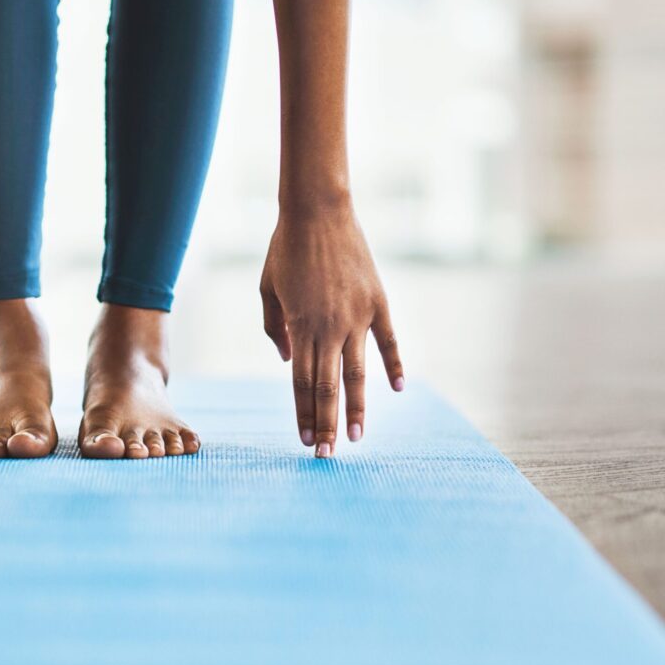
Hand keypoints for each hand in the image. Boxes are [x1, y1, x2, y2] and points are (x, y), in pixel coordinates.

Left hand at [259, 201, 403, 456]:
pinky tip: (397, 390)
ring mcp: (357, 316)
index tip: (303, 440)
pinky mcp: (378, 302)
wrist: (318, 210)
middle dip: (325, 424)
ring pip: (357, 373)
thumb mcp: (268, 289)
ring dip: (356, 408)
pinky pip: (389, 341)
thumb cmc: (286, 249)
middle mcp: (330, 327)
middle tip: (326, 454)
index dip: (303, 414)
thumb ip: (274, 329)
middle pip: (327, 387)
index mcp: (300, 327)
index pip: (301, 383)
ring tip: (356, 437)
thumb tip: (287, 361)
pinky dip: (394, 366)